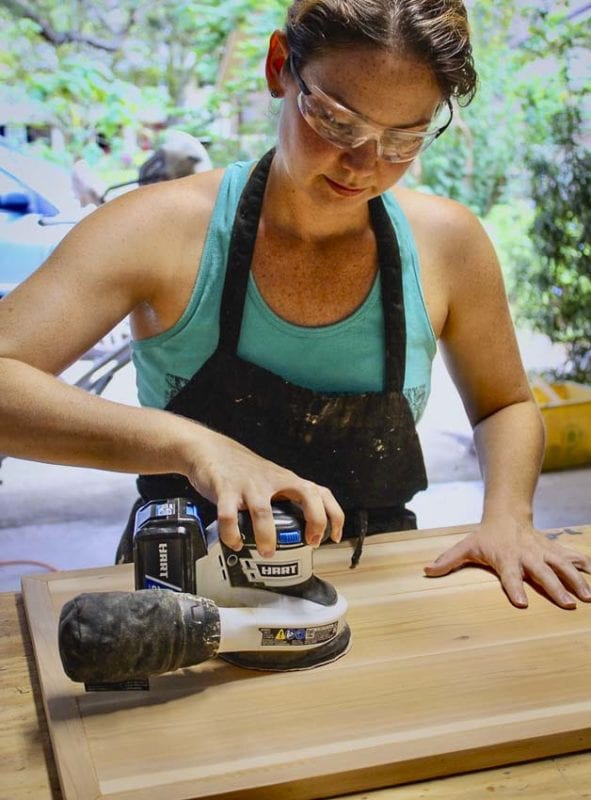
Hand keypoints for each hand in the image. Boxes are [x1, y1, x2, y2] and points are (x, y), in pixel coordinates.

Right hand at [185, 427, 343, 556]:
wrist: (209, 449)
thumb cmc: (243, 471)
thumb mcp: (271, 480)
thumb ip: (284, 500)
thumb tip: (298, 534)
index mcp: (287, 480)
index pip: (321, 492)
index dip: (333, 515)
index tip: (333, 537)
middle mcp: (273, 481)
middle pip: (307, 494)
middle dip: (315, 520)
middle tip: (309, 542)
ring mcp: (249, 485)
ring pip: (263, 511)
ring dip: (267, 536)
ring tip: (267, 552)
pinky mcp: (225, 489)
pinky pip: (228, 516)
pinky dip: (232, 534)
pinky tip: (235, 543)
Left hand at [424, 518, 590, 608]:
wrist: (507, 514)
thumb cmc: (485, 537)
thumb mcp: (466, 546)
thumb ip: (448, 561)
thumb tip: (426, 570)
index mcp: (505, 558)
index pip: (509, 575)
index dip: (514, 588)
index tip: (522, 603)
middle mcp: (527, 555)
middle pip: (541, 573)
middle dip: (554, 588)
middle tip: (566, 604)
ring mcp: (543, 552)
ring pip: (561, 565)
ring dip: (575, 580)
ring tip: (586, 597)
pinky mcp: (554, 549)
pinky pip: (571, 556)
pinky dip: (584, 563)